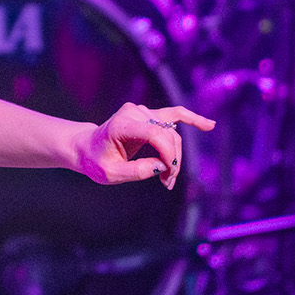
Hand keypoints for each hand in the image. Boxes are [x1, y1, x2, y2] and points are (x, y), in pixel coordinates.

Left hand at [77, 102, 211, 188]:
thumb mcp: (111, 174)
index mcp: (121, 125)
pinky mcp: (148, 115)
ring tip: (170, 177)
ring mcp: (141, 112)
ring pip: (172, 131)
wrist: (86, 148)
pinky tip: (209, 126)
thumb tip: (163, 166)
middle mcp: (133, 113)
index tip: (168, 174)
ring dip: (176, 153)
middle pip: (166, 134)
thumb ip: (137, 171)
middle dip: (172, 160)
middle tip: (167, 183)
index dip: (168, 153)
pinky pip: (174, 116)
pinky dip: (191, 119)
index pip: (155, 133)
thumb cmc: (96, 161)